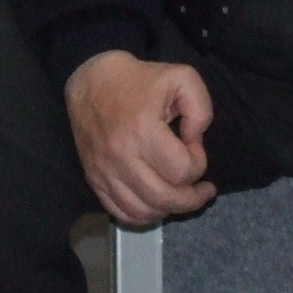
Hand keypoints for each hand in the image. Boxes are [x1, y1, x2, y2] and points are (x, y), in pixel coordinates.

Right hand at [63, 51, 216, 226]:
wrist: (90, 81)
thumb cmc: (138, 79)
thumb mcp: (181, 78)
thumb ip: (200, 109)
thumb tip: (195, 143)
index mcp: (142, 130)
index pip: (182, 170)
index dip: (199, 164)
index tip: (194, 146)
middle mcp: (121, 156)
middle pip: (165, 198)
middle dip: (191, 198)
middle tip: (202, 189)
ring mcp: (104, 171)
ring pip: (143, 211)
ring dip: (169, 209)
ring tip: (180, 196)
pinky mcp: (94, 179)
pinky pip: (120, 212)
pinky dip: (143, 215)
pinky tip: (156, 204)